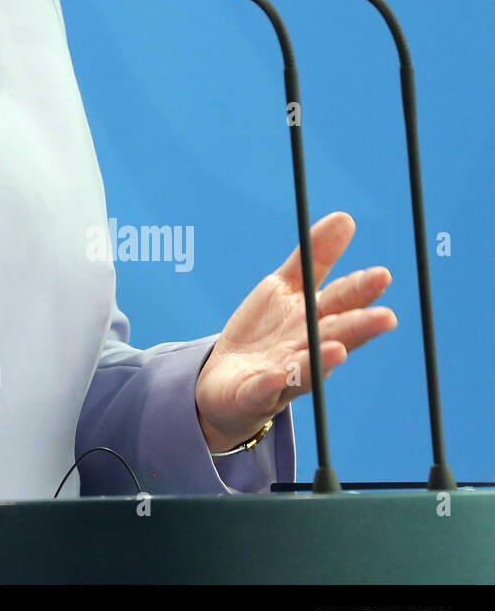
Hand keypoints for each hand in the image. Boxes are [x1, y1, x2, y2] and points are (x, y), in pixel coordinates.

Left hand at [194, 211, 396, 452]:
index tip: (382, 276)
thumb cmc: (266, 333)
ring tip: (337, 349)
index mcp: (314, 322)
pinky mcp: (253, 393)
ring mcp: (282, 375)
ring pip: (306, 368)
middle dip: (357, 327)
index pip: (341, 303)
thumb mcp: (284, 288)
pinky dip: (270, 383)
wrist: (225, 381)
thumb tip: (346, 217)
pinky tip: (276, 374)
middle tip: (386, 318)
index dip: (360, 290)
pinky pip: (263, 389)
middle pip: (333, 336)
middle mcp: (305, 350)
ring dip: (321, 359)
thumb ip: (313, 258)